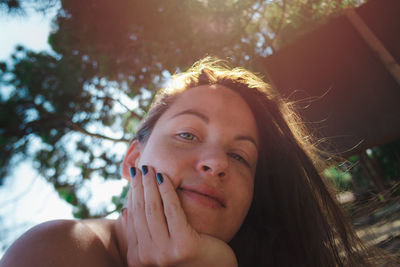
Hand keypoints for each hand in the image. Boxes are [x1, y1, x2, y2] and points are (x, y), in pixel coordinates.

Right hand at [121, 165, 237, 266]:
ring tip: (149, 168)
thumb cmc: (188, 257)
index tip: (134, 178)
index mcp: (138, 258)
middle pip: (140, 212)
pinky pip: (172, 211)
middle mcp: (147, 258)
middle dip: (139, 186)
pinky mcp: (183, 245)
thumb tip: (125, 212)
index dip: (132, 195)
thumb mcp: (160, 246)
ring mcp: (164, 254)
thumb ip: (143, 233)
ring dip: (150, 185)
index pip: (132, 219)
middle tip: (139, 168)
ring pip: (153, 209)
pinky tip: (165, 176)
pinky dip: (167, 191)